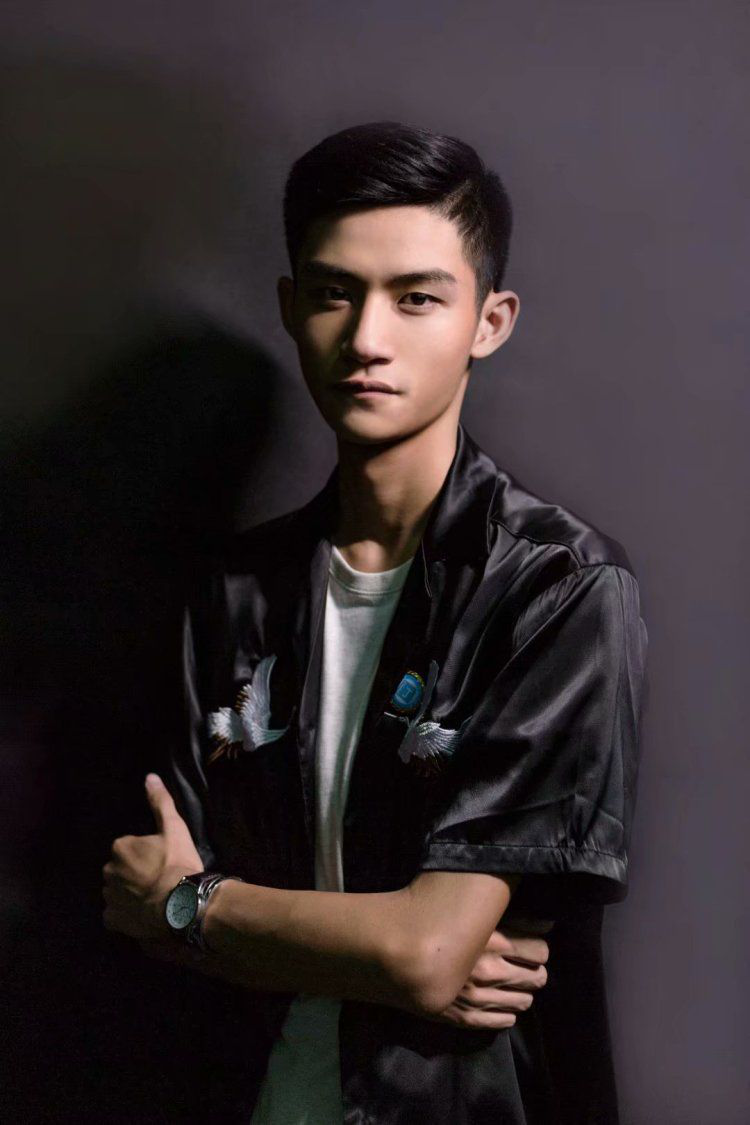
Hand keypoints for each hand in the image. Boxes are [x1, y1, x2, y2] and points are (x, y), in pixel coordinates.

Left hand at [102, 773, 203, 946]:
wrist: (182, 904)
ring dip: (129, 893)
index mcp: (120, 847)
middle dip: (134, 873)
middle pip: (120, 869)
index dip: (146, 854)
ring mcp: (108, 897)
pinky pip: (115, 914)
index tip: (161, 860)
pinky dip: (125, 913)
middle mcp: (107, 870)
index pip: (129, 847)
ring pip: (117, 890)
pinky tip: (142, 913)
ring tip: (152, 897)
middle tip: (158, 878)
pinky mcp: (112, 920)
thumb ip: (160, 802)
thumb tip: (149, 776)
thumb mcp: (174, 828)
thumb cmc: (177, 863)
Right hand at [429, 918, 552, 1028]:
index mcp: (494, 942)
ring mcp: (480, 998)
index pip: (540, 952)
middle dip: (534, 972)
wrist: (396, 956)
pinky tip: (499, 1000)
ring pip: (524, 1001)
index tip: (531, 948)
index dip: (538, 949)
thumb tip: (546, 924)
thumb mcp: (472, 916)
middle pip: (537, 978)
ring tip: (511, 983)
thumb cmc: (435, 926)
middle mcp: (491, 971)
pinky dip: (507, 1011)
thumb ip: (508, 918)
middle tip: (524, 966)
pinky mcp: (467, 1018)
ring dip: (522, 992)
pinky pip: (505, 1021)